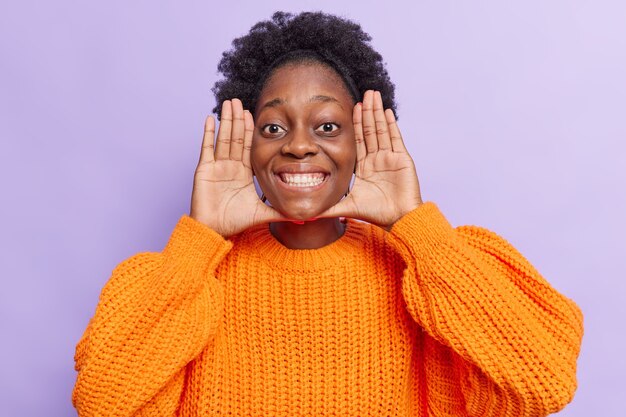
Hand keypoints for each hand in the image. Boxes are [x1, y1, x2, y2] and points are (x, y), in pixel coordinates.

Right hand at [190, 99, 284, 236]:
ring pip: (224, 138)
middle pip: (235, 137)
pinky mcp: (205, 170)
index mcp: (243, 173)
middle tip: (240, 101)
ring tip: (229, 102)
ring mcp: (217, 167)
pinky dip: (209, 133)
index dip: (249, 131)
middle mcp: (230, 167)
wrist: (214, 231)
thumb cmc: (235, 223)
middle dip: (238, 119)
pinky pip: (207, 148)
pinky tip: (211, 118)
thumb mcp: (263, 213)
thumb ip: (282, 212)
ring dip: (226, 120)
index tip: (253, 115)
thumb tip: (304, 216)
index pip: (248, 147)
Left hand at [320, 90, 422, 229]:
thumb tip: (310, 214)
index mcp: (365, 167)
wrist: (398, 219)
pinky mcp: (402, 159)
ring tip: (374, 94)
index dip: (356, 124)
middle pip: (371, 130)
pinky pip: (395, 138)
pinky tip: (386, 111)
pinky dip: (391, 124)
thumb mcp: (348, 206)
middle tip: (364, 93)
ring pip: (382, 130)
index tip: (352, 107)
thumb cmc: (376, 214)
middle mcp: (378, 159)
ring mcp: (390, 158)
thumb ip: (330, 207)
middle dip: (367, 112)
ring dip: (377, 112)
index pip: (359, 140)